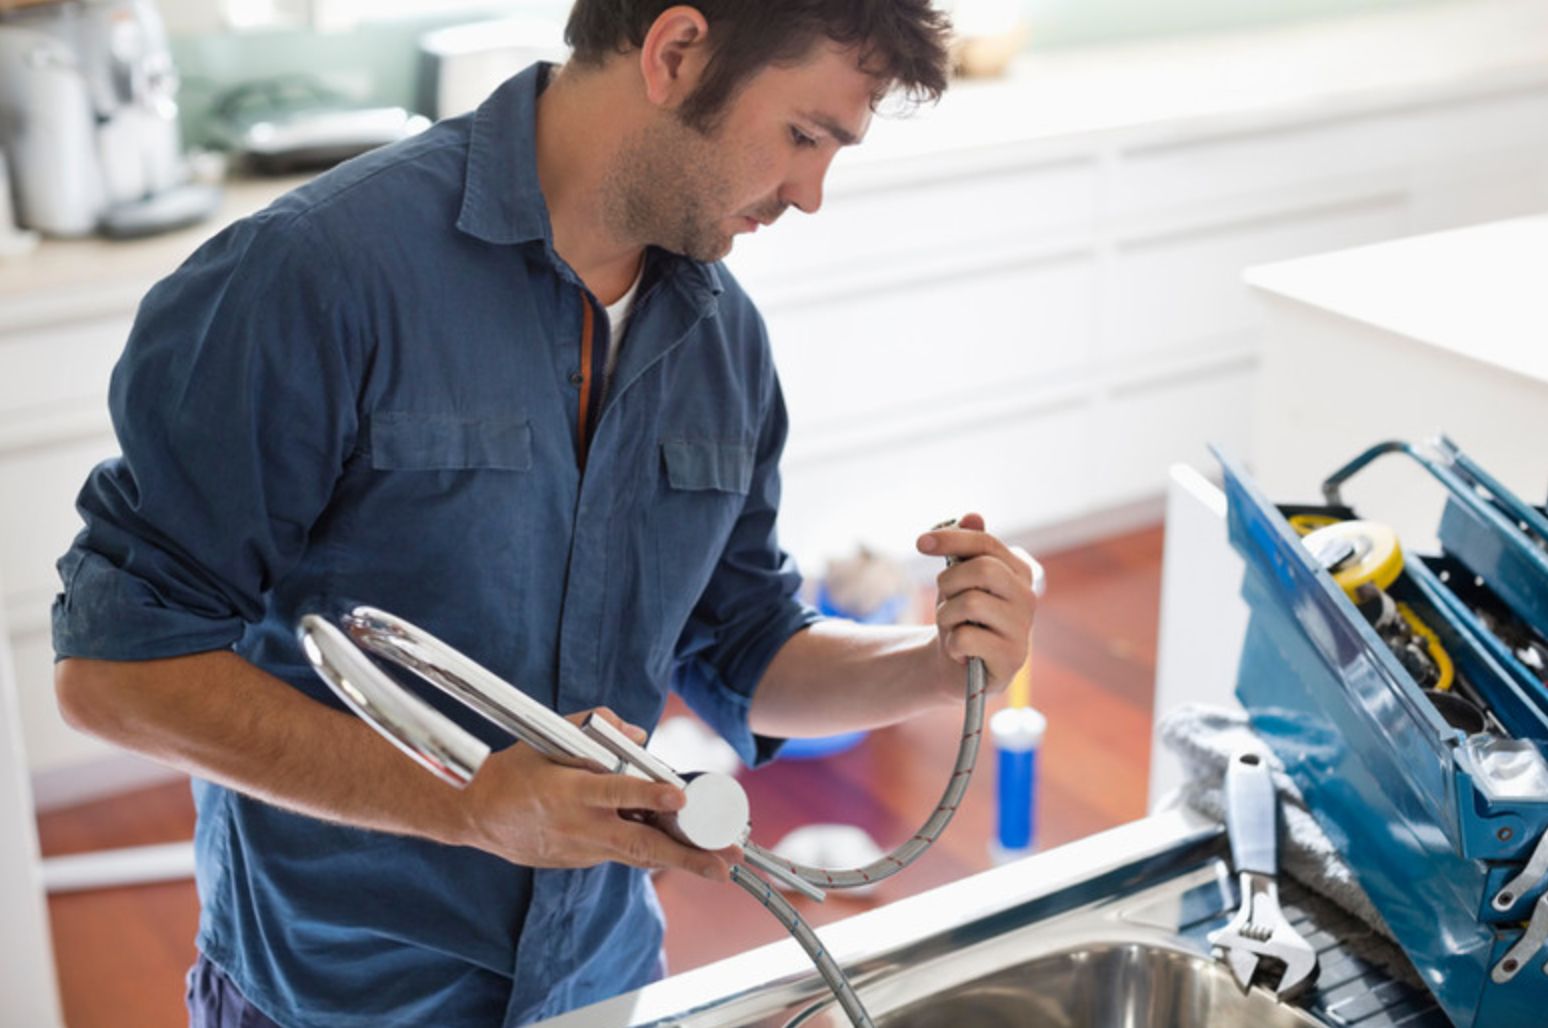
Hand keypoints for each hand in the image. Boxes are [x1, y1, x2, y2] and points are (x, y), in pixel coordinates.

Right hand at [454, 707, 741, 880]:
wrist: (476, 815)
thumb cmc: (515, 771)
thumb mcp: (549, 739)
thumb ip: (596, 729)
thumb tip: (639, 733)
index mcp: (573, 792)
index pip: (618, 793)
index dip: (650, 794)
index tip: (680, 797)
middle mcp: (582, 827)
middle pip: (642, 844)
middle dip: (688, 855)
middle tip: (726, 861)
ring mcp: (583, 850)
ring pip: (639, 856)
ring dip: (681, 862)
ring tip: (720, 867)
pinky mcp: (582, 861)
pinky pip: (622, 853)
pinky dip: (650, 850)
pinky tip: (680, 849)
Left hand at [917, 513, 1040, 698]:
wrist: (957, 664)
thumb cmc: (960, 615)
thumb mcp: (958, 578)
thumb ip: (966, 547)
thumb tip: (972, 516)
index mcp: (1018, 572)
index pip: (987, 544)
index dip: (952, 538)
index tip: (920, 543)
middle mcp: (1027, 598)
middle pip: (982, 570)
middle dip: (949, 582)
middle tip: (944, 598)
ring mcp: (1022, 630)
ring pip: (970, 604)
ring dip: (946, 616)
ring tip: (952, 627)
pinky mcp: (1010, 660)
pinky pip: (966, 639)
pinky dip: (951, 644)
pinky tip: (959, 651)